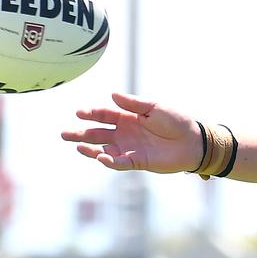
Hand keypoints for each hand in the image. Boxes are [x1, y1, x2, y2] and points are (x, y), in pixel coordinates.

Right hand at [61, 93, 201, 172]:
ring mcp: (129, 148)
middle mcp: (125, 133)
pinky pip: (119, 162)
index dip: (91, 114)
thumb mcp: (154, 107)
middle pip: (98, 134)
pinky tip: (100, 156)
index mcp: (128, 117)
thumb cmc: (176, 120)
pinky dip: (109, 161)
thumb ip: (133, 104)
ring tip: (77, 146)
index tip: (79, 113)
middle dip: (81, 134)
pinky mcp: (137, 161)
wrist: (192, 141)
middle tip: (64, 134)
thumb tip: (111, 95)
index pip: (105, 115)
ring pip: (104, 149)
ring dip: (90, 149)